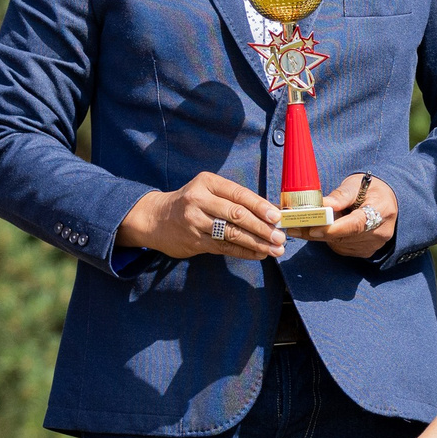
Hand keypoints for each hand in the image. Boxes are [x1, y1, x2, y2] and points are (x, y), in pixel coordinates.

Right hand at [117, 173, 283, 259]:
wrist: (156, 219)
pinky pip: (224, 247)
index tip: (277, 217)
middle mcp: (199, 200)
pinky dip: (244, 252)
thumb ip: (236, 199)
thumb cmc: (192, 203)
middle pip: (236, 215)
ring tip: (275, 249)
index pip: (239, 194)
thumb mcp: (209, 191)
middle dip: (262, 227)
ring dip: (256, 243)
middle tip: (280, 237)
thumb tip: (272, 211)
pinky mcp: (194, 241)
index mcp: (207, 183)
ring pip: (231, 233)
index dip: (260, 206)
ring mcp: (195, 221)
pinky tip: (259, 254)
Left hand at [304, 173, 398, 259]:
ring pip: (338, 244)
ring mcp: (373, 245)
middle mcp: (379, 233)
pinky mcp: (365, 252)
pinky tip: (330, 227)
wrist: (385, 201)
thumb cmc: (370, 189)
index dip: (333, 228)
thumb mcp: (356, 184)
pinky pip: (341, 248)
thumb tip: (322, 204)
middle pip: (343, 237)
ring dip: (323, 234)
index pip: (355, 225)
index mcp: (381, 211)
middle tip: (294, 225)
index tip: (313, 229)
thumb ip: (340, 196)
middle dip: (317, 231)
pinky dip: (331, 238)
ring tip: (316, 219)